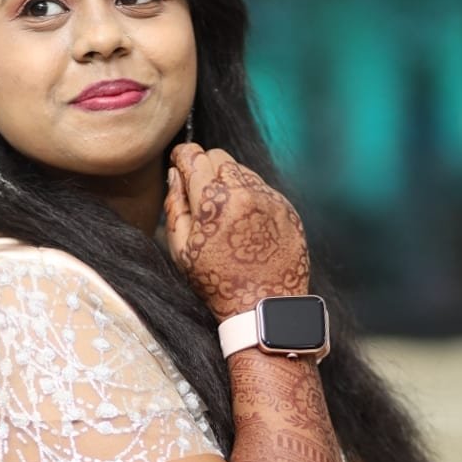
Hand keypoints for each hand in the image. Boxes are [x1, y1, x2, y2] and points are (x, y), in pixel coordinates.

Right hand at [164, 142, 308, 320]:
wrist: (263, 306)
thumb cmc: (217, 283)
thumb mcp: (181, 250)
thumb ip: (175, 206)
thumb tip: (175, 175)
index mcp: (213, 201)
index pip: (195, 156)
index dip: (182, 155)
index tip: (179, 160)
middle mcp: (245, 192)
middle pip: (220, 155)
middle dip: (206, 166)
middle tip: (200, 189)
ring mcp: (269, 199)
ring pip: (243, 170)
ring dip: (229, 181)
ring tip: (223, 212)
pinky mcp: (287, 208)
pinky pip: (263, 188)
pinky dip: (250, 196)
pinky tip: (244, 223)